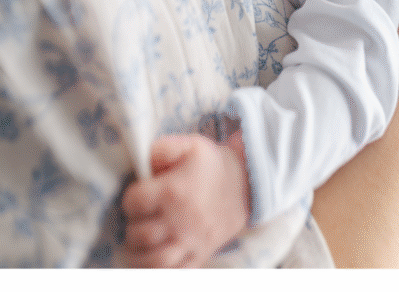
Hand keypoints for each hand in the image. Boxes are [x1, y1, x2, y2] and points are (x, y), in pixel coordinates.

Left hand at [122, 133, 249, 267]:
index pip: (133, 202)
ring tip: (141, 245)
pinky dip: (160, 272)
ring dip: (140, 256)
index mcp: (173, 192)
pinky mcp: (200, 254)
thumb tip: (143, 159)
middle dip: (134, 227)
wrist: (248, 184)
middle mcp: (181, 220)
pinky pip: (175, 272)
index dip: (131, 198)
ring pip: (155, 261)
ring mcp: (191, 241)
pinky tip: (153, 262)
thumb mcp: (192, 145)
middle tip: (141, 219)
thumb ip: (163, 148)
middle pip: (139, 235)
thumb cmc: (213, 165)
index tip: (140, 196)